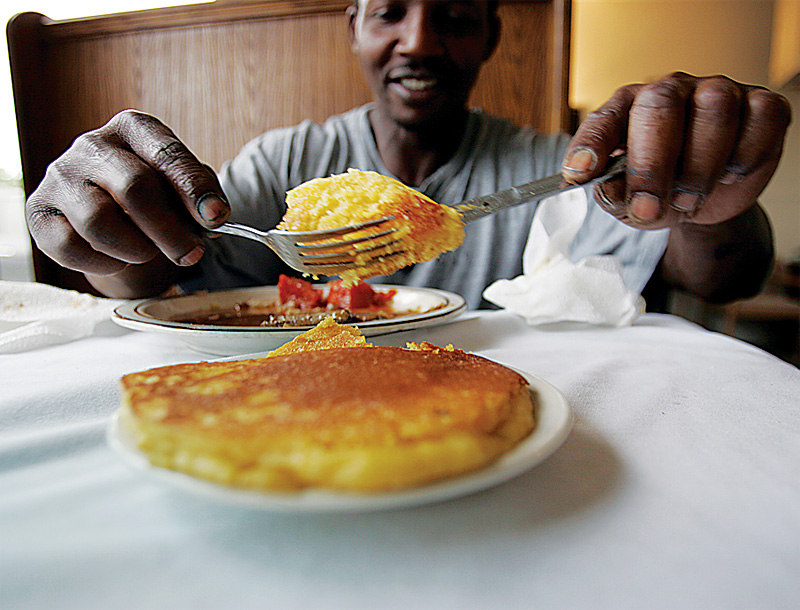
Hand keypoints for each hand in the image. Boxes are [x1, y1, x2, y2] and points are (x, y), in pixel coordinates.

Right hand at [26, 110, 229, 277]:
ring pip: (99, 221)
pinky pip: (69, 247)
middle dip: (170, 231)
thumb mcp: (181, 185)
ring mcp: (61, 177)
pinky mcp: (39, 212)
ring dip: (136, 249)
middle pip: (134, 188)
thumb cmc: (153, 195)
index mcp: (133, 128)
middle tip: (191, 254)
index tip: (216, 218)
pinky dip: (104, 263)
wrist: (110, 213)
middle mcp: (92, 145)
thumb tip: (212, 217)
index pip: (166, 154)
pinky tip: (119, 260)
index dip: (194, 190)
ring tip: (149, 253)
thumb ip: (201, 195)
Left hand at [561, 72, 791, 227]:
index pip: (603, 120)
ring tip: (688, 200)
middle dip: (651, 166)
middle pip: (660, 108)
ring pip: (713, 110)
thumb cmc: (661, 189)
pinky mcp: (761, 106)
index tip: (580, 174)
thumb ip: (615, 196)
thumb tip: (611, 191)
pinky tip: (729, 175)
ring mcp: (717, 92)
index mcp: (627, 110)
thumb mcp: (630, 202)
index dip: (590, 145)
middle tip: (647, 209)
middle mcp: (671, 92)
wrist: (708, 197)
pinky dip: (745, 155)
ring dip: (699, 168)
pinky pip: (760, 118)